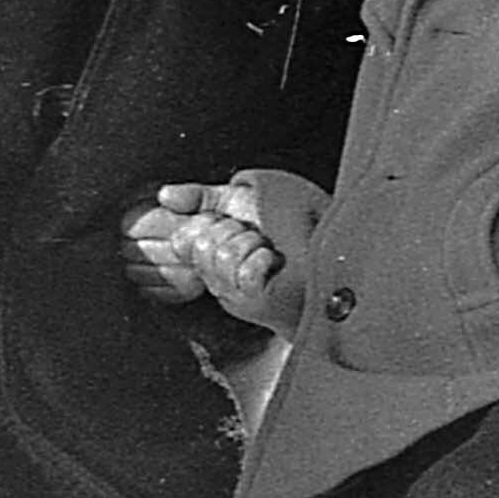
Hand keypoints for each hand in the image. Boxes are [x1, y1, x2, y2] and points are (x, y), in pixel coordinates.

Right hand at [134, 177, 305, 334]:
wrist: (334, 241)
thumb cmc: (297, 219)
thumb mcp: (243, 198)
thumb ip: (203, 196)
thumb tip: (164, 195)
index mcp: (213, 253)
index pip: (184, 238)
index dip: (209, 221)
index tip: (233, 222)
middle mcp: (218, 277)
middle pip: (200, 244)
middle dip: (233, 230)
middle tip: (258, 237)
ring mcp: (235, 293)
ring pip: (220, 256)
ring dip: (251, 244)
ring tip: (269, 250)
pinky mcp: (256, 302)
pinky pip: (243, 272)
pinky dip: (262, 260)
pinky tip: (275, 263)